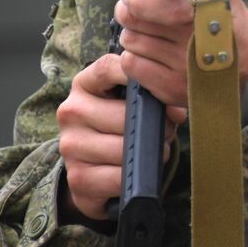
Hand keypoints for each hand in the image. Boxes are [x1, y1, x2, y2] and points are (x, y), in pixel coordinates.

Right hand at [56, 53, 185, 221]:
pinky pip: (117, 177)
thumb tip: (177, 111)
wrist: (99, 166)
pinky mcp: (77, 178)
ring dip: (147, 153)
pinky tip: (139, 171)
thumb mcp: (136, 100)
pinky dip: (135, 176)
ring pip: (120, 149)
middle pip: (122, 115)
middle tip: (167, 131)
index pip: (108, 68)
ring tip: (156, 149)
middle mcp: (71, 111)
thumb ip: (155, 94)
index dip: (138, 75)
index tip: (163, 88)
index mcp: (85, 84)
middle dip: (154, 126)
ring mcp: (70, 145)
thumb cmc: (125, 121)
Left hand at [115, 0, 247, 108]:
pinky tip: (149, 52)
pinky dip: (134, 57)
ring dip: (134, 33)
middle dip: (128, 12)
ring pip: (130, 41)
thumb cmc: (233, 17)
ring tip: (148, 31)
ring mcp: (180, 65)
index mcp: (203, 7)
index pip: (153, 5)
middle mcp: (190, 37)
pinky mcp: (171, 86)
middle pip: (132, 21)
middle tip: (134, 9)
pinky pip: (132, 66)